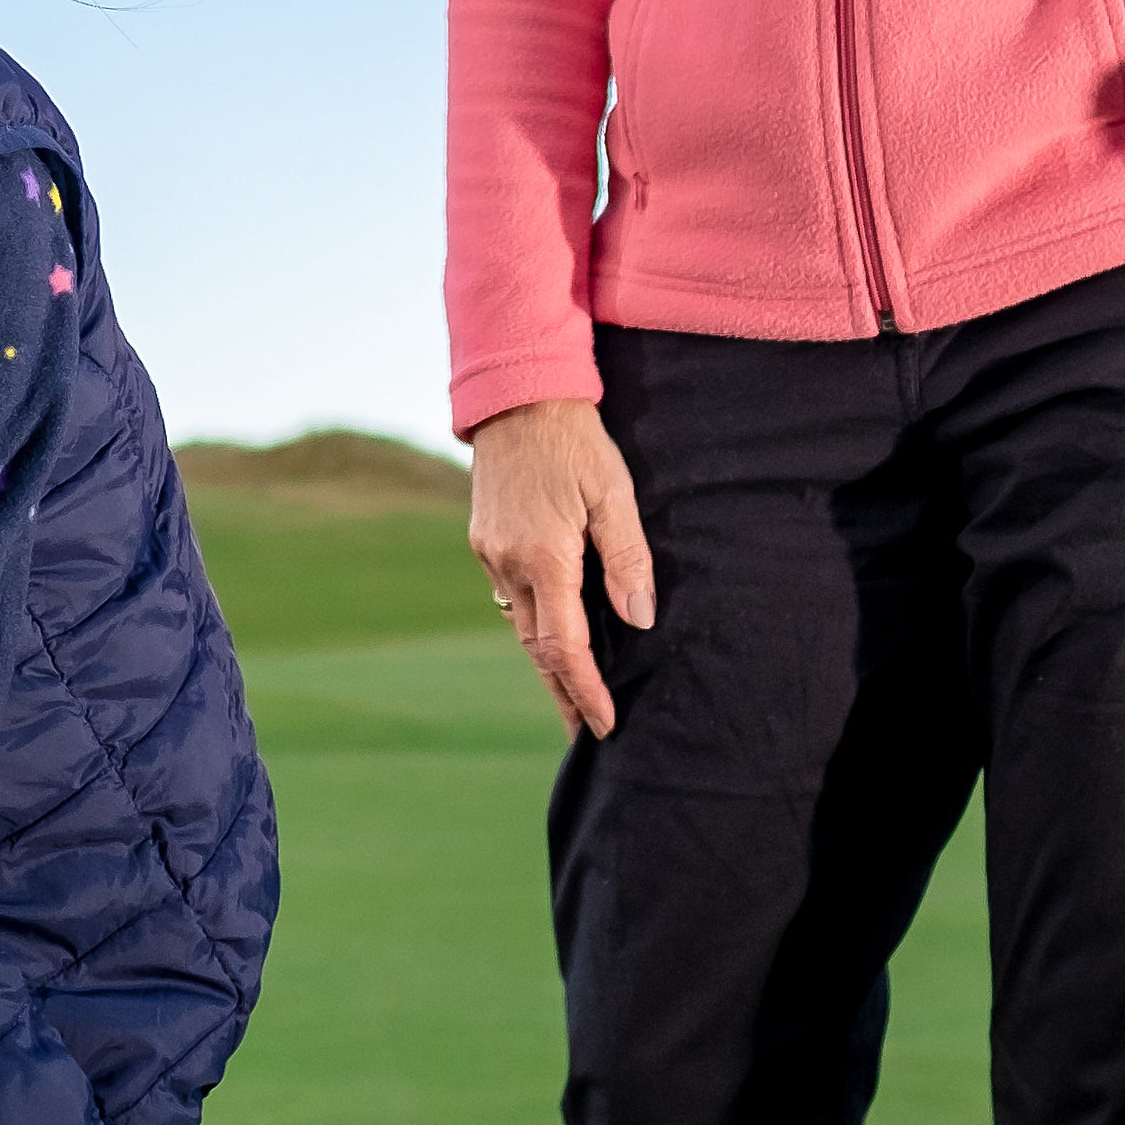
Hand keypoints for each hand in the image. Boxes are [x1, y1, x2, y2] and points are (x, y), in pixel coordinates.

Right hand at [468, 397, 656, 737]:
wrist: (518, 395)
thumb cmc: (575, 440)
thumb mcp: (614, 493)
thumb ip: (627, 559)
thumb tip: (639, 620)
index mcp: (543, 557)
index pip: (564, 647)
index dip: (585, 690)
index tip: (604, 725)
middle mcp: (508, 563)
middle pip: (536, 647)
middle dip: (563, 690)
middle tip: (586, 729)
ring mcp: (490, 552)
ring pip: (520, 623)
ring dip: (547, 660)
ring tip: (573, 691)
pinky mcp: (485, 538)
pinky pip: (510, 595)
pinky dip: (534, 622)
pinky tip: (552, 629)